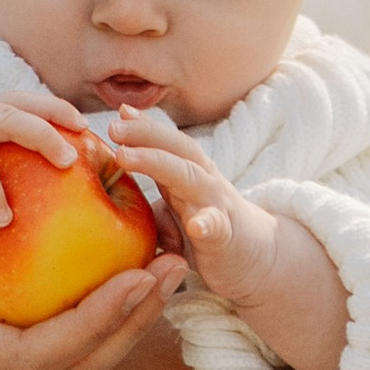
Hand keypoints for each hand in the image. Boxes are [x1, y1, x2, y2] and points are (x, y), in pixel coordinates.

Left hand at [103, 109, 276, 292]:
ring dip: (158, 164)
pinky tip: (195, 227)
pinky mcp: (225, 236)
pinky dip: (207, 224)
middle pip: (176, 150)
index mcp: (188, 172)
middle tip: (113, 128)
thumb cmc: (207, 227)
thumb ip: (150, 189)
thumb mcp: (174, 205)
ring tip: (127, 157)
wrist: (256, 257)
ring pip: (190, 177)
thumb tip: (113, 176)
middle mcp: (203, 180)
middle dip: (144, 135)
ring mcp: (216, 205)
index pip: (166, 142)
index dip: (143, 127)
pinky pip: (216, 227)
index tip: (118, 111)